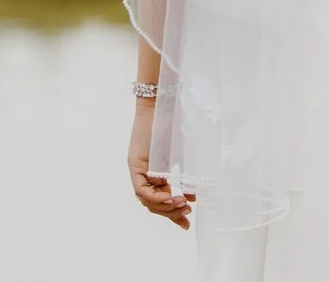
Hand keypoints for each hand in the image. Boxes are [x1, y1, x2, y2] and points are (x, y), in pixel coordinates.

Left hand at [128, 99, 193, 228]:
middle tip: (187, 216)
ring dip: (165, 207)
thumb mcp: (180, 157)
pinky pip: (141, 189)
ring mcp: (138, 170)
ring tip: (182, 205)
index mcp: (156, 175)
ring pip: (146, 200)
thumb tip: (193, 197)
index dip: (172, 214)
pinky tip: (171, 198)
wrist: (162, 105)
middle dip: (171, 214)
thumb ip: (184, 177)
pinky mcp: (135, 164)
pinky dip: (155, 197)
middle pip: (153, 204)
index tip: (187, 223)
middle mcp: (144, 175)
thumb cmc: (172, 126)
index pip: (160, 201)